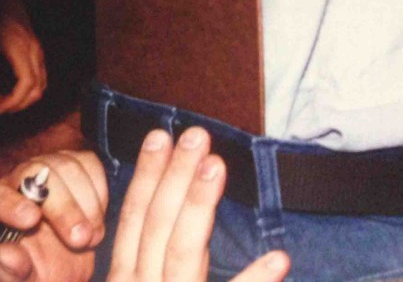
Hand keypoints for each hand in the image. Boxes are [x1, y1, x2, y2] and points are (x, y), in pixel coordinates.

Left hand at [0, 0, 46, 113]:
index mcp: (22, 51)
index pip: (27, 84)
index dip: (15, 100)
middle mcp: (34, 53)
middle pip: (37, 88)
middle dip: (19, 103)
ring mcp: (37, 51)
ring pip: (41, 83)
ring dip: (24, 97)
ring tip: (4, 100)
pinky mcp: (36, 50)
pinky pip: (39, 75)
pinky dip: (28, 87)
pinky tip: (11, 87)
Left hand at [0, 150, 106, 281]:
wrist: (64, 270)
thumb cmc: (36, 273)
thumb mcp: (23, 280)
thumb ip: (12, 271)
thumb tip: (6, 255)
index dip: (8, 203)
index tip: (30, 220)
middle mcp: (17, 182)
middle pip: (32, 173)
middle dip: (61, 205)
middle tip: (78, 239)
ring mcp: (48, 170)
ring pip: (64, 165)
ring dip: (84, 203)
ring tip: (90, 238)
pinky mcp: (77, 166)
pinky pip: (90, 165)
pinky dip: (99, 193)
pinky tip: (96, 222)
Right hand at [108, 127, 290, 281]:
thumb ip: (142, 267)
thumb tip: (166, 213)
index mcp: (124, 279)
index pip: (134, 218)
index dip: (146, 175)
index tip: (160, 136)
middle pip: (157, 224)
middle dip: (175, 175)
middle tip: (196, 135)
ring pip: (182, 250)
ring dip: (199, 204)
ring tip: (217, 166)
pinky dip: (253, 280)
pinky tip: (278, 257)